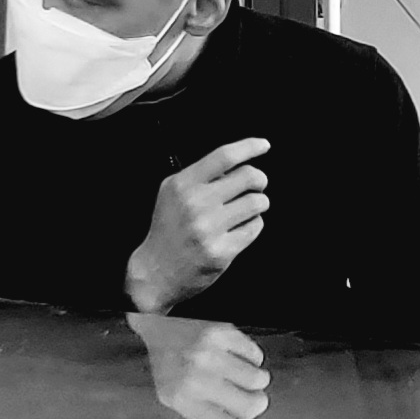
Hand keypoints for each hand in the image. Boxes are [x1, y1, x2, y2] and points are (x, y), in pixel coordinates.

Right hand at [124, 138, 270, 312]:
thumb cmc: (167, 230)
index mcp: (182, 185)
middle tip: (257, 184)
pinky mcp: (222, 251)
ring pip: (257, 202)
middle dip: (260, 179)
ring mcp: (210, 229)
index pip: (224, 156)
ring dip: (259, 203)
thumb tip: (237, 162)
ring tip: (248, 208)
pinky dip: (253, 224)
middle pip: (248, 176)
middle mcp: (196, 205)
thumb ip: (199, 175)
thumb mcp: (171, 193)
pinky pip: (255, 227)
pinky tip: (241, 227)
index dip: (249, 146)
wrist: (156, 273)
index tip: (263, 145)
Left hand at [131, 313, 270, 418]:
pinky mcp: (223, 332)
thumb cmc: (169, 366)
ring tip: (242, 375)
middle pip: (249, 405)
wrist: (159, 325)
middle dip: (257, 405)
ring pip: (258, 379)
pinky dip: (252, 359)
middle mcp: (196, 377)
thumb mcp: (174, 397)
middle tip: (251, 398)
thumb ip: (204, 414)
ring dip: (256, 381)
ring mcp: (210, 353)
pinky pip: (256, 354)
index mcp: (182, 399)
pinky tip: (238, 356)